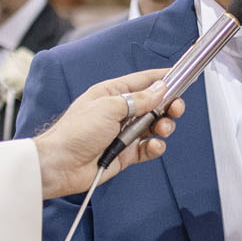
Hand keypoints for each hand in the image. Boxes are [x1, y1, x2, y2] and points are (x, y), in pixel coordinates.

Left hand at [32, 69, 183, 198]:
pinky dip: (155, 146)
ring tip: (162, 129)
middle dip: (168, 106)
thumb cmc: (75, 132)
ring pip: (154, 127)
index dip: (162, 78)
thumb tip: (159, 89)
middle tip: (175, 108)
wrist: (60, 165)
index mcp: (111, 94)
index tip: (181, 76)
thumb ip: (138, 99)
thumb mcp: (109, 107)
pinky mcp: (125, 153)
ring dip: (163, 127)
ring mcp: (123, 133)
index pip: (142, 81)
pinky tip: (154, 145)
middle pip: (153, 105)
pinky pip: (147, 148)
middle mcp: (119, 112)